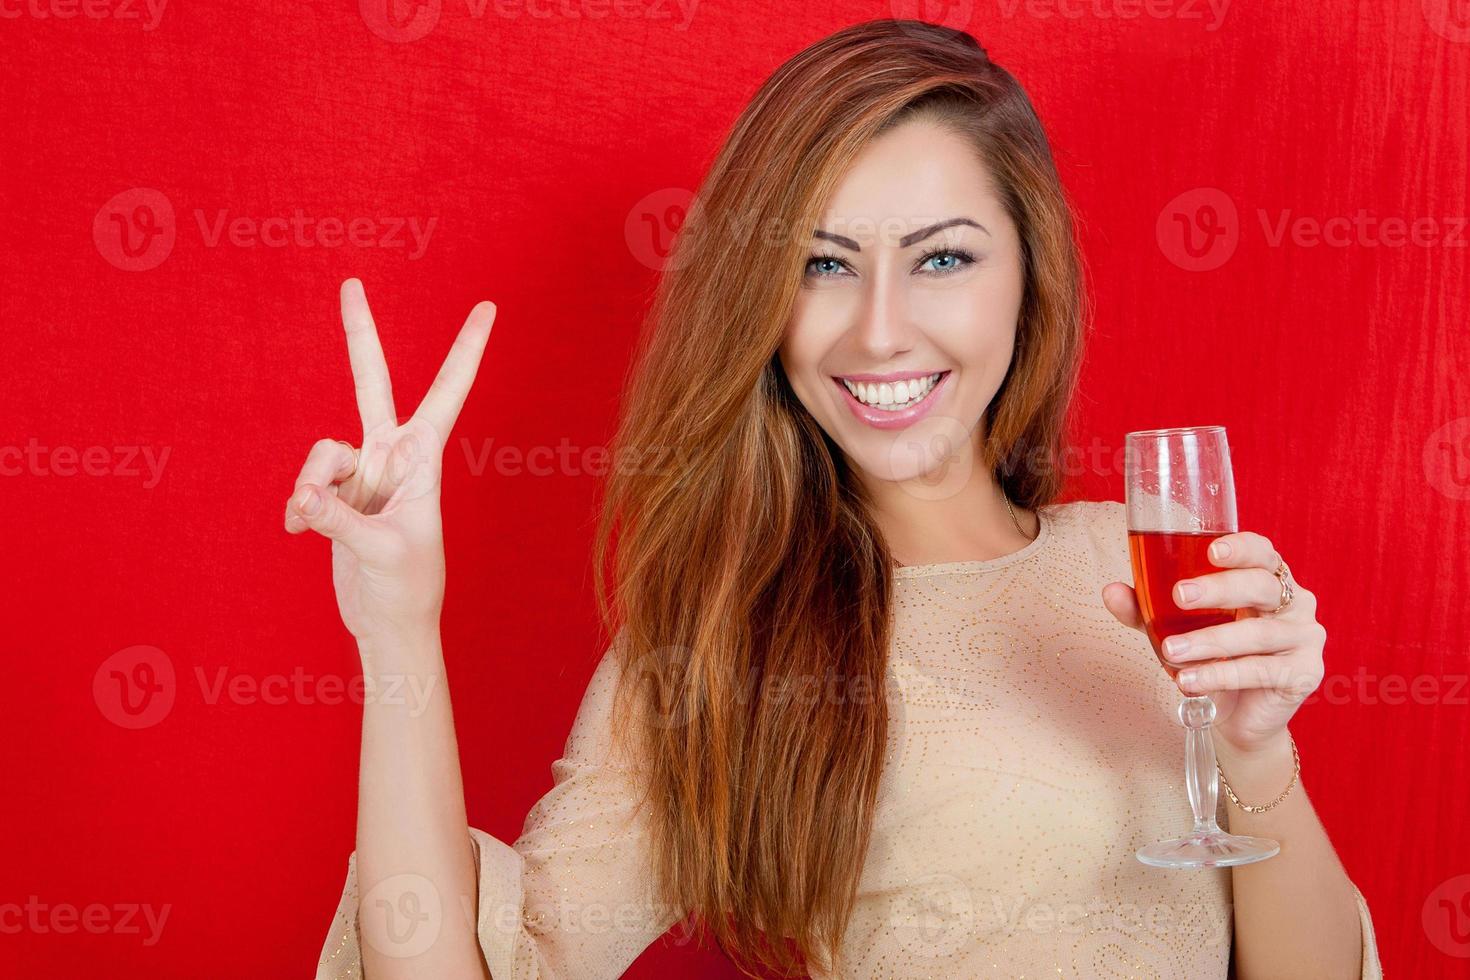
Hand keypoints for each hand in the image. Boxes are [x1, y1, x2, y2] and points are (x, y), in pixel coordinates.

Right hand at [284, 279, 494, 642]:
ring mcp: (360, 474)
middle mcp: (391, 457)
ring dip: (309, 483)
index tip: (488, 307)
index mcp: (422, 460)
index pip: (447, 393)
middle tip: (351, 283)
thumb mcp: (379, 552)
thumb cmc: (406, 589)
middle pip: (371, 383)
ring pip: (319, 451)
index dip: (465, 350)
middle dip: (360, 335)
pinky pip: (303, 484)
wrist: (389, 624)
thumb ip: (338, 519)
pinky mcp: (335, 497)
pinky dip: (298, 506)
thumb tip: (301, 498)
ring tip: (309, 521)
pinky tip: (298, 531)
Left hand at [1102, 531, 1325, 755]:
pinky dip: (1220, 674)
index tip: (1211, 550)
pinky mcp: (1304, 673)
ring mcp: (1305, 637)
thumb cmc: (1211, 657)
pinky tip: (1189, 681)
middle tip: (1180, 596)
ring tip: (1171, 651)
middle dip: (1219, 589)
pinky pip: (1260, 670)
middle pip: (1261, 586)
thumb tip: (1110, 591)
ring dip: (1209, 641)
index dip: (1241, 547)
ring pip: (1257, 633)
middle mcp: (1295, 603)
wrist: (1237, 717)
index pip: (1262, 553)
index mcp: (1268, 580)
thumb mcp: (1175, 629)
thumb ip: (1145, 610)